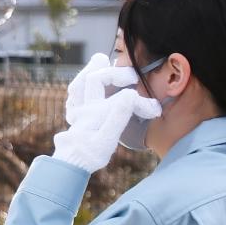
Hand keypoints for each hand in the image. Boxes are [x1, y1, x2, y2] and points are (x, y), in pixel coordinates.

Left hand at [50, 54, 161, 173]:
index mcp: (96, 113)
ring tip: (101, 59)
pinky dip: (82, 81)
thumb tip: (130, 95)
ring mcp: (76, 108)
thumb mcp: (107, 140)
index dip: (141, 102)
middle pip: (96, 79)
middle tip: (132, 76)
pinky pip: (75, 91)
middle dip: (116, 73)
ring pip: (81, 81)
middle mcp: (84, 107)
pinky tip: (88, 78)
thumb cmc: (90, 154)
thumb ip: (118, 116)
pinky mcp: (74, 112)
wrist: (71, 164)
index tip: (154, 109)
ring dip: (92, 69)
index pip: (123, 99)